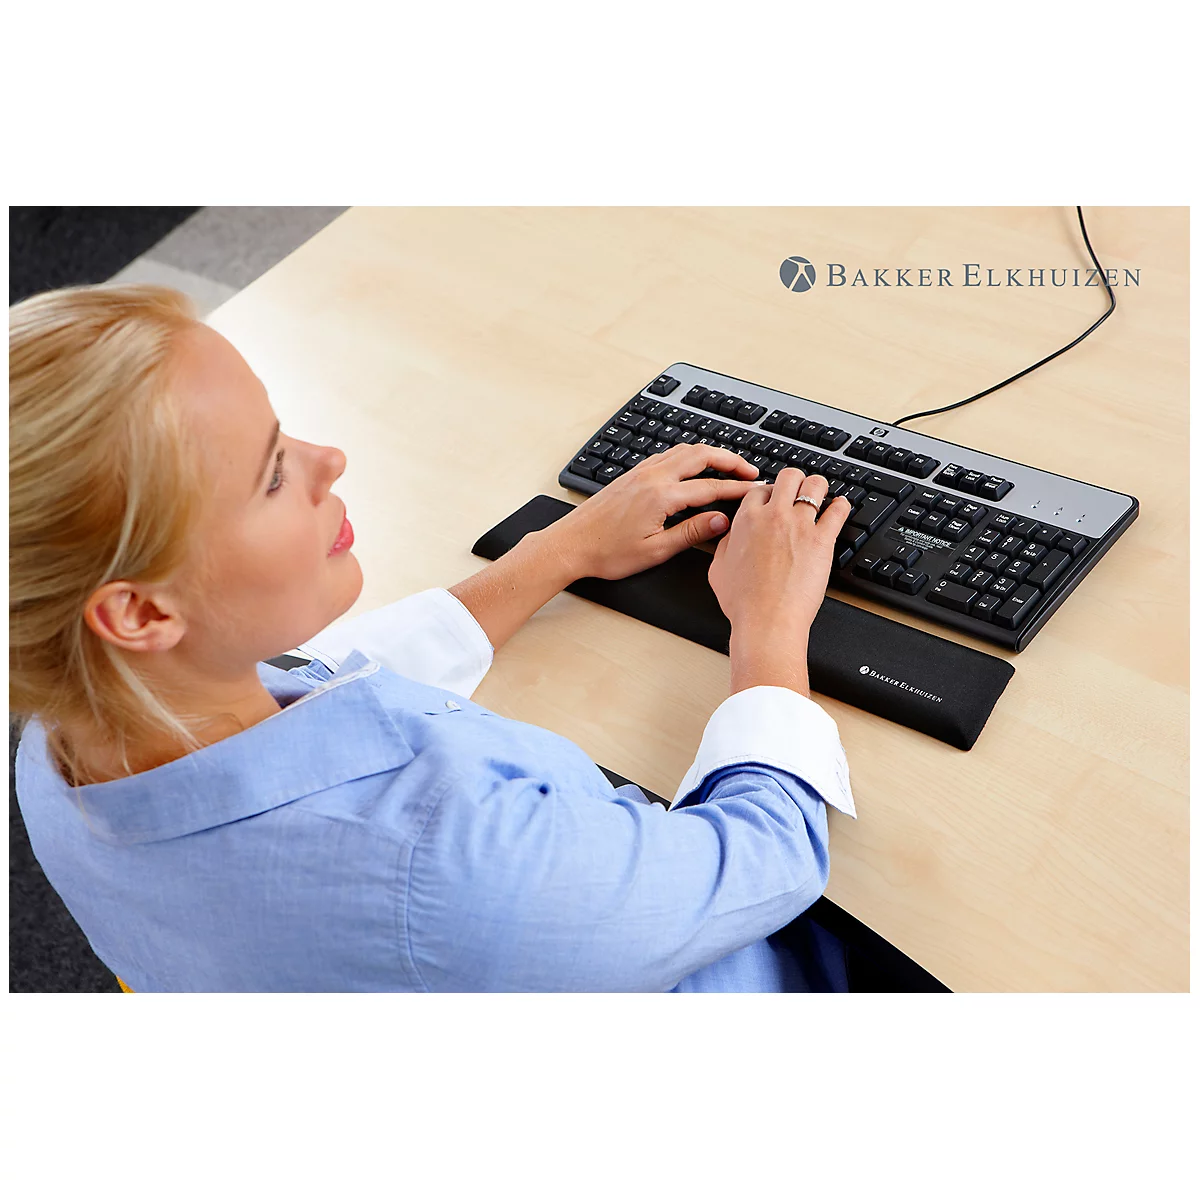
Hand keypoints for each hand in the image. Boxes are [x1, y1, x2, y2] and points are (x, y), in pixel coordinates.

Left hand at [541, 443, 761, 579]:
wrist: (571, 544)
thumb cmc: (607, 552)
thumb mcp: (655, 550)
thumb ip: (692, 533)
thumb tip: (722, 521)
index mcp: (661, 496)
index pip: (711, 487)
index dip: (738, 489)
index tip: (756, 491)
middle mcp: (652, 477)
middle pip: (701, 456)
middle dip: (730, 460)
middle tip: (751, 471)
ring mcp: (640, 472)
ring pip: (684, 450)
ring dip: (711, 454)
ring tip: (729, 465)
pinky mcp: (632, 474)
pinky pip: (668, 455)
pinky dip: (689, 455)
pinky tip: (694, 466)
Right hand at [708, 467, 851, 693]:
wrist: (767, 621)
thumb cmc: (743, 602)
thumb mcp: (718, 569)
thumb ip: (724, 544)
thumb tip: (731, 534)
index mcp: (746, 520)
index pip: (759, 489)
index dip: (767, 493)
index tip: (772, 500)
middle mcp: (774, 516)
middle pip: (789, 477)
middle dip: (794, 481)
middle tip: (797, 491)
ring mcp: (800, 526)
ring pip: (815, 485)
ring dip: (817, 486)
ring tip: (820, 494)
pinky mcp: (823, 541)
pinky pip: (838, 511)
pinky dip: (841, 505)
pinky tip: (840, 507)